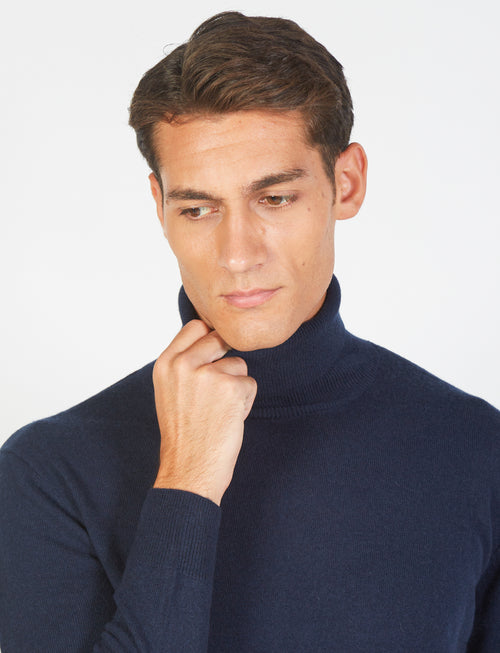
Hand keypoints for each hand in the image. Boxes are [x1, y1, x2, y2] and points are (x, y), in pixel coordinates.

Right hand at [152, 319, 256, 505]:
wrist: (189, 470)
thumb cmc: (183, 434)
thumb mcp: (171, 391)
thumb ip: (185, 363)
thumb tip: (212, 338)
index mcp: (166, 363)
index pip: (195, 326)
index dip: (210, 337)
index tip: (214, 352)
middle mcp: (183, 364)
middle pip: (220, 339)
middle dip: (225, 363)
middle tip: (217, 392)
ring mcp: (208, 374)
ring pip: (238, 364)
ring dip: (236, 386)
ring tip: (219, 411)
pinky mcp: (231, 387)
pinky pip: (250, 384)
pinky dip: (245, 402)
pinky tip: (228, 419)